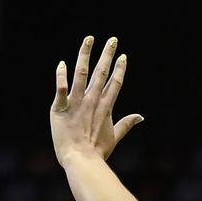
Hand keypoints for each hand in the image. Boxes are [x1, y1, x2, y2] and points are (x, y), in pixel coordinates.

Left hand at [51, 36, 143, 167]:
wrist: (81, 161)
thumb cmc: (97, 152)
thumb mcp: (114, 137)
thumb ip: (126, 124)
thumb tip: (141, 117)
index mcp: (105, 107)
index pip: (114, 84)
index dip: (119, 69)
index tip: (123, 56)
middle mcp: (92, 101)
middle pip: (101, 73)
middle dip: (107, 55)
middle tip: (112, 39)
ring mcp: (76, 103)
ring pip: (81, 73)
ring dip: (85, 55)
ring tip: (89, 39)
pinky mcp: (60, 108)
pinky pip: (61, 88)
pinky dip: (61, 76)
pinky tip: (62, 63)